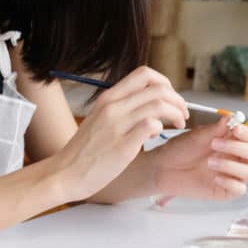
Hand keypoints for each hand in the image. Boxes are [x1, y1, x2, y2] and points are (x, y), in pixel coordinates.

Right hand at [54, 66, 188, 200]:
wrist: (65, 173)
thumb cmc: (84, 150)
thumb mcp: (100, 119)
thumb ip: (121, 108)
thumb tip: (148, 103)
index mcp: (108, 98)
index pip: (144, 74)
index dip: (165, 83)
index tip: (171, 98)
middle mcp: (113, 107)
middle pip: (157, 88)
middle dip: (178, 99)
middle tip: (182, 113)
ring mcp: (117, 126)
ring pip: (158, 104)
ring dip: (176, 113)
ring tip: (179, 124)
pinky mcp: (122, 146)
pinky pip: (150, 126)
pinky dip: (161, 128)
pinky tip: (159, 136)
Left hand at [148, 116, 247, 200]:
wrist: (164, 167)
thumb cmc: (181, 149)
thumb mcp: (198, 136)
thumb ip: (216, 129)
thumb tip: (232, 118)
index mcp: (233, 141)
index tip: (235, 129)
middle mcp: (236, 158)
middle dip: (240, 149)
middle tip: (216, 145)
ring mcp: (232, 174)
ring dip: (232, 166)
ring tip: (209, 162)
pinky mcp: (226, 190)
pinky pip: (240, 189)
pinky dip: (230, 182)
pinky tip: (215, 177)